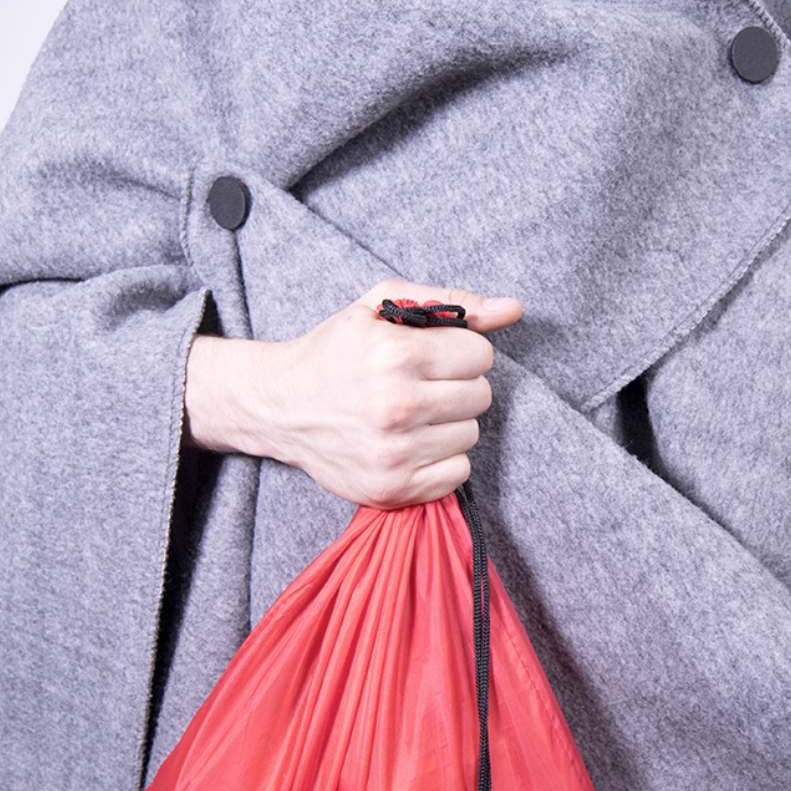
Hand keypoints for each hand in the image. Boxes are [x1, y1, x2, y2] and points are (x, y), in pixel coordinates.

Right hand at [183, 280, 522, 508]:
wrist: (278, 407)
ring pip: (471, 434)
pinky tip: (412, 442)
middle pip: (481, 396)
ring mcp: (393, 453)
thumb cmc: (334, 352)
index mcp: (394, 355)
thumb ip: (450, 302)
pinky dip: (442, 458)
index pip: (480, 355)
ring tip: (413, 413)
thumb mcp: (381, 306)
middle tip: (423, 383)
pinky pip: (458, 472)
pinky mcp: (392, 488)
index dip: (461, 350)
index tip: (436, 355)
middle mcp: (395, 406)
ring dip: (450, 422)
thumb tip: (511, 308)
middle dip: (458, 385)